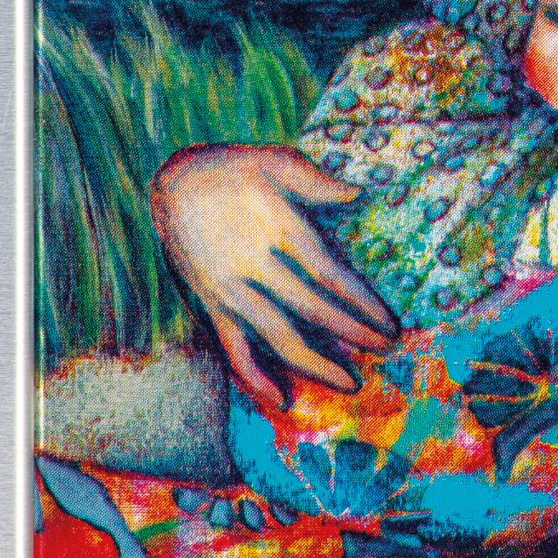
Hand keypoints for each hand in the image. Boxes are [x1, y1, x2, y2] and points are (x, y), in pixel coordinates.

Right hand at [149, 145, 395, 409]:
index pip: (328, 272)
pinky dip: (254, 377)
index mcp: (274, 228)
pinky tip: (280, 399)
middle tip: (387, 349)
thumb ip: (313, 179)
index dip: (360, 300)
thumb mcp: (270, 159)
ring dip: (315, 364)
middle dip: (352, 333)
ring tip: (349, 383)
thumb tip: (356, 191)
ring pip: (276, 337)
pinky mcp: (212, 305)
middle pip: (310, 309)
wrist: (168, 183)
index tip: (388, 321)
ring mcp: (230, 290)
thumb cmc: (229, 168)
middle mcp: (253, 264)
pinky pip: (233, 348)